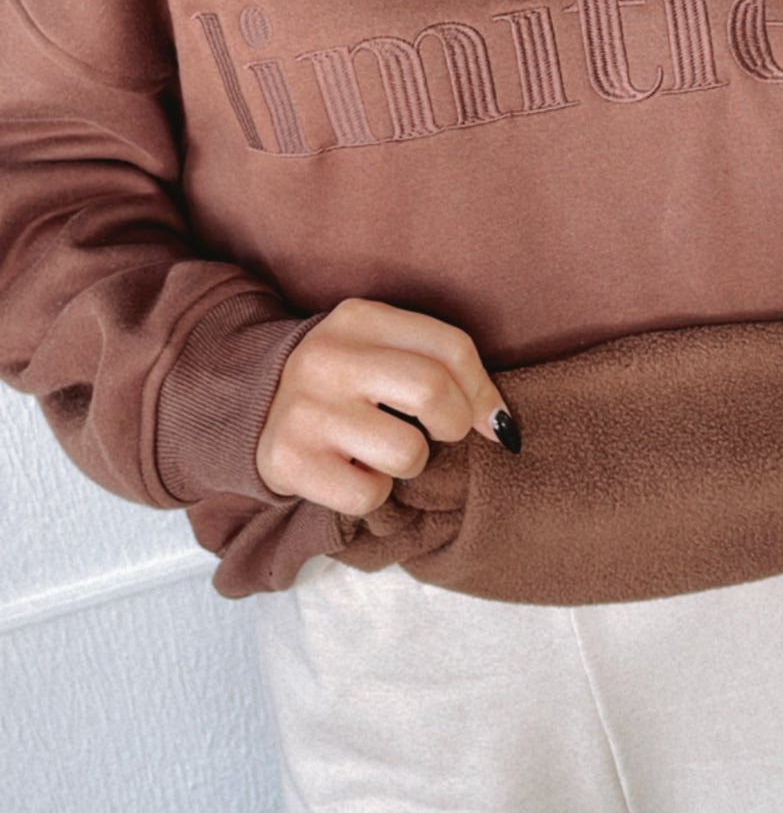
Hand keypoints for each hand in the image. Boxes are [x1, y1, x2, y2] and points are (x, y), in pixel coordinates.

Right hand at [255, 297, 514, 514]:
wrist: (250, 405)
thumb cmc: (342, 382)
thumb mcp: (382, 350)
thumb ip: (443, 369)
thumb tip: (502, 427)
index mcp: (360, 317)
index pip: (452, 347)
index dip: (483, 391)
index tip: (488, 420)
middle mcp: (329, 356)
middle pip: (434, 393)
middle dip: (453, 426)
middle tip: (436, 435)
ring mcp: (305, 409)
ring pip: (407, 453)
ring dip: (409, 464)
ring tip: (381, 450)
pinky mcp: (290, 460)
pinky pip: (370, 494)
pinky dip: (372, 493)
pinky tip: (351, 470)